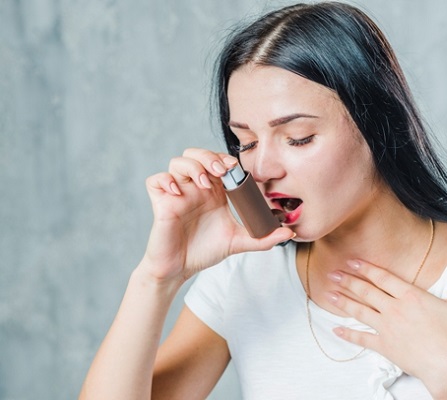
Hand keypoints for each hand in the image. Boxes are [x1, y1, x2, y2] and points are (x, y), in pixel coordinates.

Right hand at [141, 148, 293, 283]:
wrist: (181, 269)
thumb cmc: (205, 251)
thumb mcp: (238, 242)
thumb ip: (263, 238)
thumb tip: (289, 234)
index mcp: (214, 191)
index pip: (218, 162)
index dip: (226, 160)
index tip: (235, 169)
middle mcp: (195, 187)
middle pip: (197, 154)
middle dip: (209, 157)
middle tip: (220, 172)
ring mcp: (177, 193)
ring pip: (177, 162)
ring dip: (192, 167)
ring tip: (204, 184)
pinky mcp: (161, 203)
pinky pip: (155, 180)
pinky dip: (165, 181)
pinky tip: (178, 193)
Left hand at [325, 254, 446, 394]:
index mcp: (411, 296)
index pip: (383, 277)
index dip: (366, 268)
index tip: (352, 260)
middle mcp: (395, 309)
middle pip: (366, 291)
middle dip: (348, 281)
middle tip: (332, 273)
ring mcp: (387, 328)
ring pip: (360, 311)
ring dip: (343, 301)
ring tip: (328, 293)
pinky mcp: (385, 346)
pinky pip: (362, 339)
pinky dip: (348, 334)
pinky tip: (336, 328)